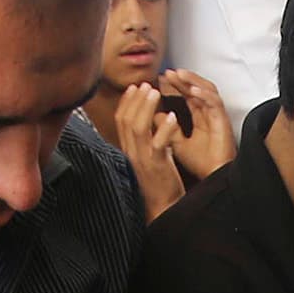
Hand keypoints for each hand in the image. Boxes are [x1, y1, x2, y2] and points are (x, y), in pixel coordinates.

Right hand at [111, 85, 188, 219]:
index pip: (121, 121)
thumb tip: (145, 122)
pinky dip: (164, 128)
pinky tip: (172, 116)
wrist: (162, 208)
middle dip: (135, 99)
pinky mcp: (156, 166)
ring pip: (138, 128)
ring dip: (147, 107)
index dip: (126, 102)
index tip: (134, 88)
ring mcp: (142, 159)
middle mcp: (131, 153)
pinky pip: (158, 144)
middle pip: (126, 120)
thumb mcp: (146, 158)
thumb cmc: (158, 183)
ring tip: (156, 92)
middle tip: (146, 84)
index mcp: (128, 150)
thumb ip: (143, 141)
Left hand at [161, 71, 236, 177]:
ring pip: (207, 90)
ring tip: (179, 74)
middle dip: (182, 78)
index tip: (160, 79)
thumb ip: (166, 128)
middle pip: (196, 88)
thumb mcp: (176, 143)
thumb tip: (152, 115)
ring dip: (193, 81)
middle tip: (167, 72)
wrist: (213, 177)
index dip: (175, 85)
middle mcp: (209, 113)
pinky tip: (192, 91)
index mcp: (200, 117)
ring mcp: (217, 116)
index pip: (186, 94)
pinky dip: (204, 95)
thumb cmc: (201, 163)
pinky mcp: (223, 121)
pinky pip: (215, 103)